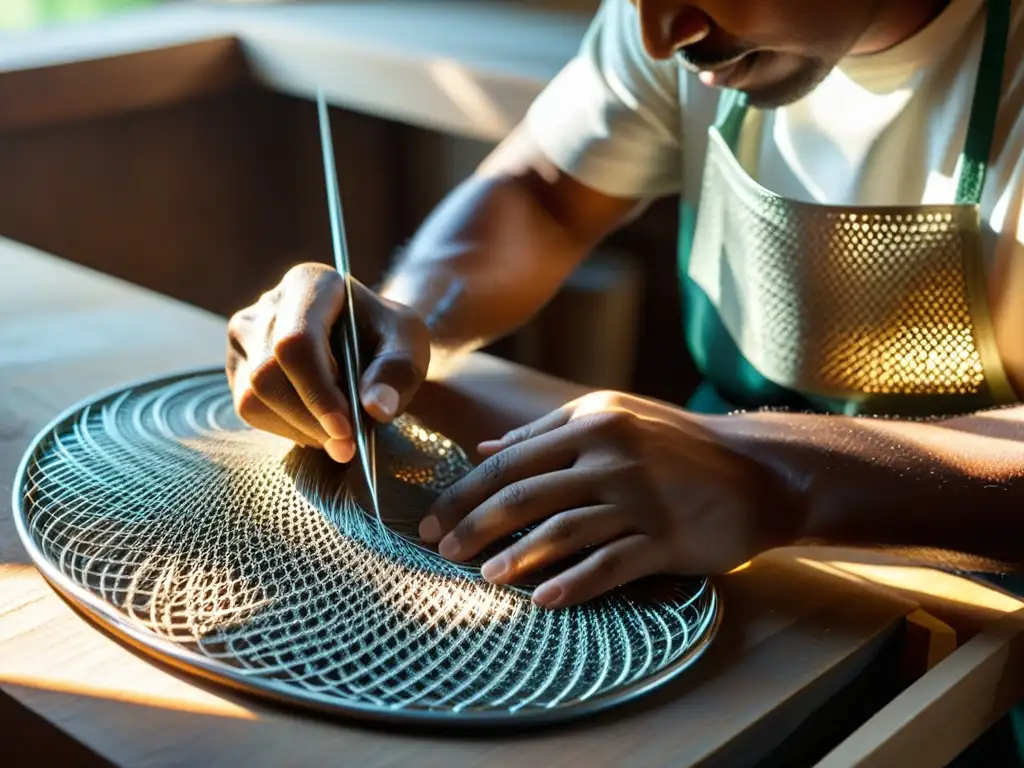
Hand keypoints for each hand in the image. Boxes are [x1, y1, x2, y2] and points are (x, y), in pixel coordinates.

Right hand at [226, 263, 429, 461]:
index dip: (318, 392)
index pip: (296, 343)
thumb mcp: (409, 345)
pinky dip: (287, 429)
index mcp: (310, 283)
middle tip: (348, 446)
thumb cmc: (387, 338)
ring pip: (253, 398)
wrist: (367, 341)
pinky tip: (318, 426)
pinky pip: (249, 410)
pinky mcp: (239, 366)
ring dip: (300, 429)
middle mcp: (267, 304)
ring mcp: (245, 335)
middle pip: (268, 374)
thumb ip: (398, 372)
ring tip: (339, 433)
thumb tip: (376, 408)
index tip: (346, 430)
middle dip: (310, 419)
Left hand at [418, 392, 799, 608]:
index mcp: (592, 422)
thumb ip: (548, 432)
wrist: (757, 470)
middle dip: (473, 523)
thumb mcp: (614, 418)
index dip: (465, 490)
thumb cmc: (676, 444)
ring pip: (563, 530)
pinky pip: (611, 564)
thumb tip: (485, 450)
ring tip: (483, 576)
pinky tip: (543, 600)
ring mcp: (640, 497)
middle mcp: (612, 455)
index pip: (511, 459)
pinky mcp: (666, 538)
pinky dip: (574, 583)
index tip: (433, 517)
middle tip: (441, 549)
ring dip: (517, 556)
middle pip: (525, 493)